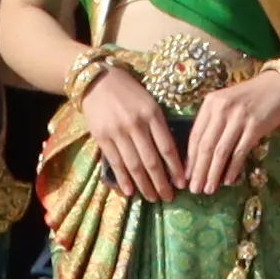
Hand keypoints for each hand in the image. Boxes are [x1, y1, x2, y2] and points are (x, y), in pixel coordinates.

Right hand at [74, 70, 185, 199]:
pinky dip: (123, 179)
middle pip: (151, 161)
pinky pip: (115, 163)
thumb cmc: (129, 91)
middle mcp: (136, 124)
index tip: (182, 183)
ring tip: (153, 197)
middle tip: (168, 197)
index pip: (167, 147)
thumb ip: (159, 125)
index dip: (175, 168)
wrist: (97, 81)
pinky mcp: (102, 137)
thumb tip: (170, 154)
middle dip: (161, 183)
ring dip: (145, 185)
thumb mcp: (149, 102)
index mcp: (152, 114)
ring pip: (134, 165)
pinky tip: (131, 191)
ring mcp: (117, 132)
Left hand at [179, 65, 279, 188]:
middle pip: (206, 146)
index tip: (186, 176)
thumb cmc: (250, 98)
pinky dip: (232, 168)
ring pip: (221, 151)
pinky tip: (228, 180)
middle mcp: (222, 109)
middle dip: (199, 171)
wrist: (279, 86)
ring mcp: (239, 117)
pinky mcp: (255, 126)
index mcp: (210, 103)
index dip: (190, 159)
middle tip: (194, 189)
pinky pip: (240, 151)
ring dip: (213, 173)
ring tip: (208, 189)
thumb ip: (213, 123)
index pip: (195, 135)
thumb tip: (201, 157)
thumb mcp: (226, 104)